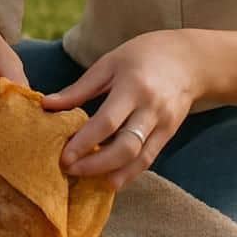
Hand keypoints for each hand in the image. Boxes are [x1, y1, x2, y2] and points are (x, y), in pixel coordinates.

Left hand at [42, 29, 201, 189]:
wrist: (189, 60)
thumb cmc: (142, 56)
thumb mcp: (108, 64)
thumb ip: (78, 89)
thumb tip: (47, 105)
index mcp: (133, 87)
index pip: (107, 122)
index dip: (84, 142)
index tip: (64, 156)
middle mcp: (152, 109)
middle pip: (125, 146)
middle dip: (96, 164)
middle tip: (70, 169)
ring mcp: (164, 124)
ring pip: (140, 158)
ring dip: (112, 172)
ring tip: (85, 178)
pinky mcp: (170, 133)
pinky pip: (149, 158)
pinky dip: (130, 172)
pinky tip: (110, 180)